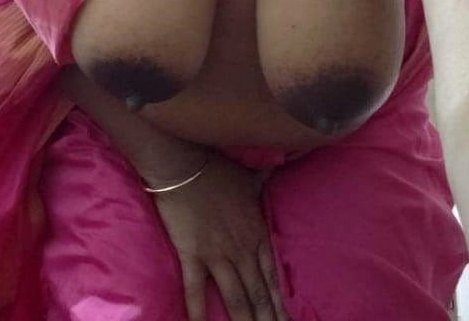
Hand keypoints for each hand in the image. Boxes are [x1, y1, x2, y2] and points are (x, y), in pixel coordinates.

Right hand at [150, 152, 289, 320]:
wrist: (185, 165)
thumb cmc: (217, 171)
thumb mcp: (249, 177)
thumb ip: (266, 179)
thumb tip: (283, 162)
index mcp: (257, 234)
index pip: (272, 278)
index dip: (280, 304)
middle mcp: (242, 250)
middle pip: (258, 295)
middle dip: (267, 320)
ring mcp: (218, 255)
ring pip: (236, 299)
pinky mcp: (192, 256)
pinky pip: (196, 291)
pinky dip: (198, 313)